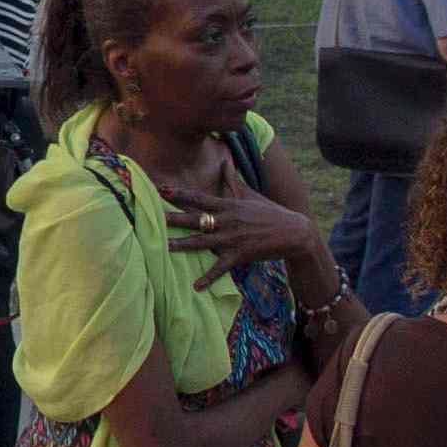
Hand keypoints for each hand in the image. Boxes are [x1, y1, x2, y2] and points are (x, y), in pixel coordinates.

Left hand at [157, 153, 326, 281]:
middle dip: (174, 219)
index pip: (198, 198)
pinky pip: (221, 268)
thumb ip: (232, 180)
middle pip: (195, 219)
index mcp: (227, 206)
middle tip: (152, 217)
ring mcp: (233, 239)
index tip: (160, 189)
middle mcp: (227, 221)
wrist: (294, 232)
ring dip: (183, 246)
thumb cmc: (269, 212)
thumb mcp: (249, 195)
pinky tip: (196, 286)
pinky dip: (209, 278)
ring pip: (203, 243)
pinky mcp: (240, 255)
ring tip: (164, 248)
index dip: (179, 193)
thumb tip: (225, 160)